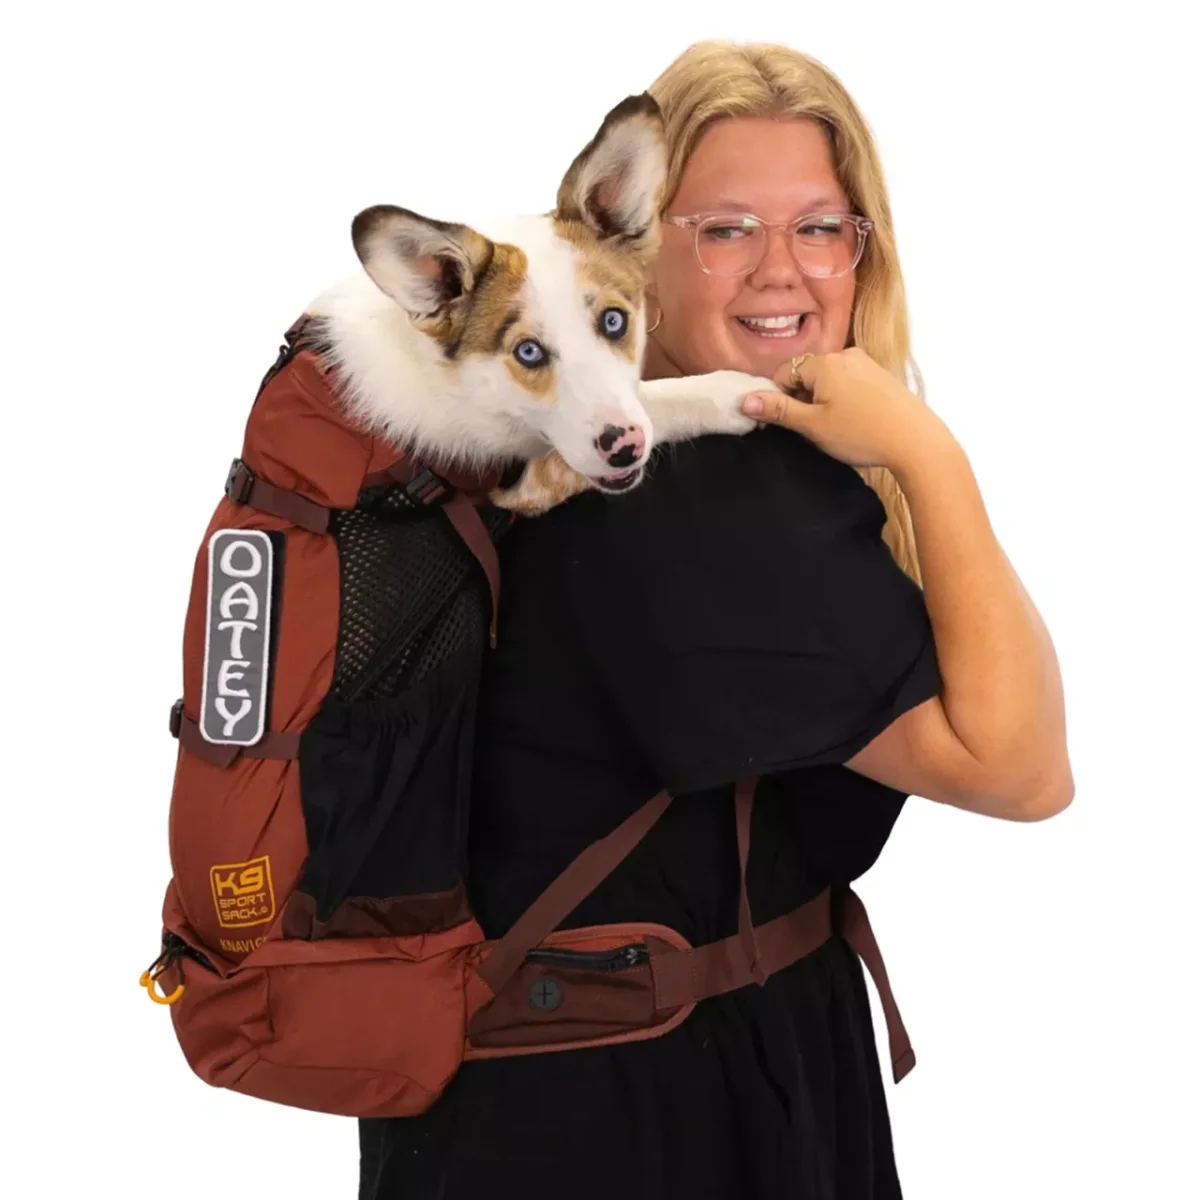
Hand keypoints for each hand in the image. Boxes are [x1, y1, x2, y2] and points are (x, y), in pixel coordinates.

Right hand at [740, 347, 948, 471]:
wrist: (915, 440)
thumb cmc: (862, 433)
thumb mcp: (813, 425)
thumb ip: (778, 411)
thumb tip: (745, 400)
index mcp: (824, 362)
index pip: (784, 373)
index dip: (783, 400)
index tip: (796, 422)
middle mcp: (844, 354)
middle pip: (807, 374)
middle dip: (805, 398)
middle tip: (819, 427)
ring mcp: (865, 363)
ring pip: (829, 379)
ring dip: (825, 400)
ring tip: (840, 425)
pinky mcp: (880, 375)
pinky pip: (849, 382)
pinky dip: (845, 398)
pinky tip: (857, 420)